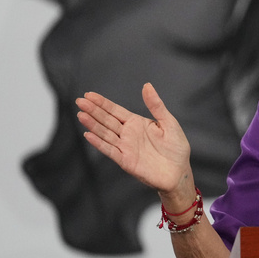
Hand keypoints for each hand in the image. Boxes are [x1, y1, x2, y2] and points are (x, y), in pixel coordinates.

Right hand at [76, 83, 191, 195]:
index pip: (115, 110)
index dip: (102, 103)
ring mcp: (125, 147)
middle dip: (93, 110)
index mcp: (136, 123)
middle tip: (79, 101)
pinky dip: (99, 143)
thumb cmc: (176, 147)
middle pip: (107, 120)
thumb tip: (147, 85)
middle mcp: (128, 134)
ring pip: (105, 133)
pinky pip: (110, 150)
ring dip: (93, 125)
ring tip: (81, 114)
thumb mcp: (169, 122)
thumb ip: (156, 105)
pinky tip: (89, 135)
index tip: (89, 95)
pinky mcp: (126, 161)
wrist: (179, 172)